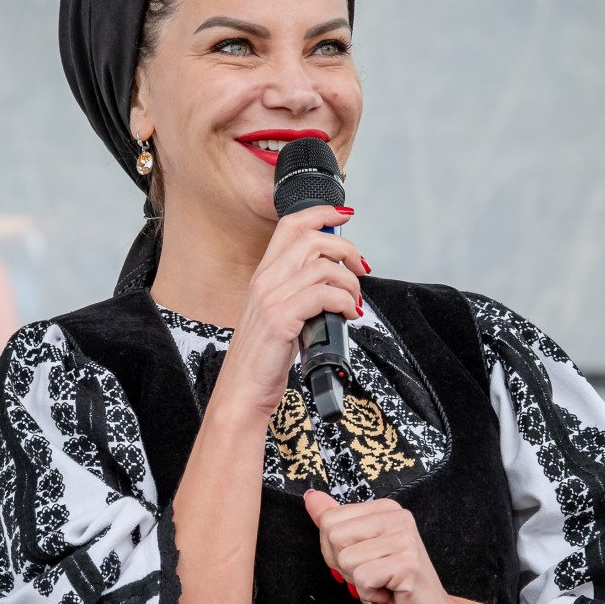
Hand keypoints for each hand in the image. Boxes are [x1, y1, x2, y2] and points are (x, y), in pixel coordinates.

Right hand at [221, 206, 366, 417]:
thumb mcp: (278, 314)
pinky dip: (345, 301)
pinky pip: (324, 294)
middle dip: (347, 249)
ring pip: (324, 267)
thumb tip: (334, 278)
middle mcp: (265, 280)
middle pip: (312, 239)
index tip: (345, 215)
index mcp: (263, 274)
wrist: (242, 390)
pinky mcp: (281, 319)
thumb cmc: (264, 357)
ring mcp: (271, 298)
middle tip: (361, 268)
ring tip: (354, 302)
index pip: (290, 225)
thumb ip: (299, 292)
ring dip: (350, 282)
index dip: (321, 213)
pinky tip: (348, 315)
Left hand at [304, 490, 473, 603]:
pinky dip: (369, 594)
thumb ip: (335, 523)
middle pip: (333, 536)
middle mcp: (397, 517)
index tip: (361, 561)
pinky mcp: (407, 563)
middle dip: (343, 566)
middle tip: (372, 574)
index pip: (329, 520)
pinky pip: (363, 578)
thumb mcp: (357, 551)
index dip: (334, 550)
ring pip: (346, 559)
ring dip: (358, 582)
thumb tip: (312, 497)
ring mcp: (404, 538)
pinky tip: (388, 592)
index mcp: (385, 509)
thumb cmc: (393, 586)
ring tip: (382, 582)